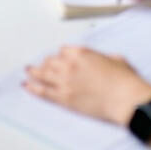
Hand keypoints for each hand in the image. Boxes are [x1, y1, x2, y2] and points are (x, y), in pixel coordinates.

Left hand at [24, 47, 150, 125]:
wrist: (124, 98)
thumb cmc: (124, 79)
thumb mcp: (115, 59)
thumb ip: (103, 57)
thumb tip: (104, 60)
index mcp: (81, 53)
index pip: (63, 50)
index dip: (61, 55)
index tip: (60, 58)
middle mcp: (69, 64)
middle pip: (50, 61)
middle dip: (47, 63)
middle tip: (42, 66)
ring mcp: (65, 81)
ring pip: (43, 74)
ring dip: (34, 72)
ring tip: (27, 72)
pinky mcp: (64, 98)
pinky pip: (43, 91)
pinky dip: (32, 88)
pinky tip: (26, 86)